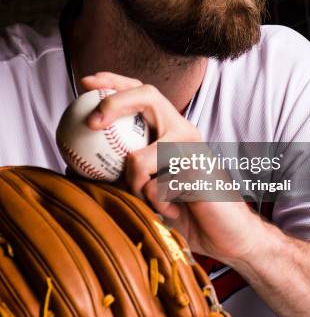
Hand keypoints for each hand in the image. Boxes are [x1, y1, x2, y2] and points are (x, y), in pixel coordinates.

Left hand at [81, 72, 265, 263]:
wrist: (229, 234)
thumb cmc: (186, 211)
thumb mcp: (146, 190)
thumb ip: (121, 174)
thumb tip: (74, 169)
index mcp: (172, 129)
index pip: (144, 92)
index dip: (115, 82)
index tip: (86, 84)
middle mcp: (184, 131)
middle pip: (148, 95)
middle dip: (114, 102)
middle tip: (91, 122)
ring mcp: (193, 147)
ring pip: (139, 157)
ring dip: (133, 185)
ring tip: (147, 198)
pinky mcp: (198, 169)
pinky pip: (155, 188)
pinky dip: (156, 205)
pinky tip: (175, 210)